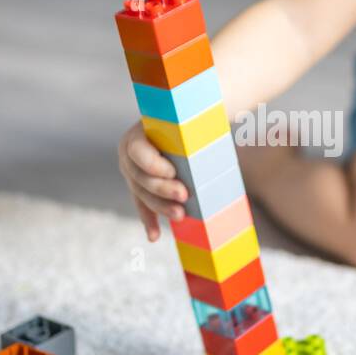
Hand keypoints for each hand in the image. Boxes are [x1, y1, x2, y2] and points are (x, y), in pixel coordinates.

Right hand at [117, 121, 188, 240]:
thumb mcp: (189, 118)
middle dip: (162, 189)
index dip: (152, 165)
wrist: (182, 122)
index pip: (137, 151)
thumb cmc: (188, 118)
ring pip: (142, 194)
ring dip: (160, 207)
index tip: (173, 172)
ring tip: (180, 215)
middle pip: (140, 177)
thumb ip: (195, 125)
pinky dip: (149, 220)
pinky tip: (154, 236)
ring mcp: (132, 172)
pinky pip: (142, 205)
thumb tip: (226, 130)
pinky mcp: (140, 187)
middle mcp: (129, 154)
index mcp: (138, 134)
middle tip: (184, 195)